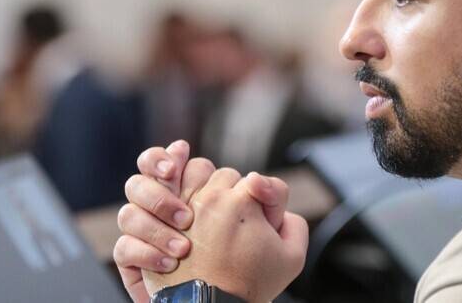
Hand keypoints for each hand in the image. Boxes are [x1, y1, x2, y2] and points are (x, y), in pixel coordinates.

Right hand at [114, 142, 294, 301]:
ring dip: (154, 227)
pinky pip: (124, 248)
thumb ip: (274, 198)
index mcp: (195, 193)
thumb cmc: (253, 273)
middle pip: (141, 181)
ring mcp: (147, 235)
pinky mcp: (135, 263)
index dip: (168, 158)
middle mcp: (165, 210)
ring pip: (128, 212)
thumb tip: (255, 178)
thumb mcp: (279, 238)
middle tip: (185, 216)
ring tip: (183, 248)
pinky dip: (144, 253)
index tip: (177, 165)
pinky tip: (170, 264)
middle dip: (158, 193)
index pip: (169, 161)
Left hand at [146, 167, 308, 301]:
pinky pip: (171, 187)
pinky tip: (187, 206)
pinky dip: (178, 189)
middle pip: (229, 177)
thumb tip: (277, 205)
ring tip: (212, 219)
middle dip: (237, 196)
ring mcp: (185, 205)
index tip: (266, 227)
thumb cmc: (248, 286)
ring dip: (208, 190)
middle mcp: (212, 197)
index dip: (270, 206)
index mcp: (244, 202)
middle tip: (238, 227)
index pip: (264, 184)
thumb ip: (295, 222)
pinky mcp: (166, 217)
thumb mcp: (292, 257)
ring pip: (200, 175)